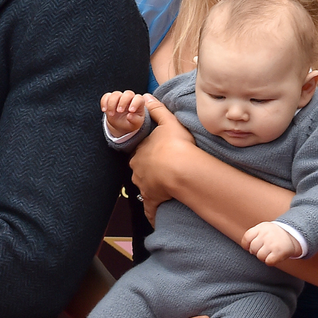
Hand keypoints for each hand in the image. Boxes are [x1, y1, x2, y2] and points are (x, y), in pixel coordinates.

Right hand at [101, 90, 145, 137]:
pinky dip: (104, 102)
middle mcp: (130, 98)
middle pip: (127, 94)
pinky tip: (104, 110)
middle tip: (119, 111)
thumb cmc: (131, 122)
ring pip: (116, 94)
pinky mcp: (110, 99)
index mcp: (138, 103)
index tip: (131, 111)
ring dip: (112, 103)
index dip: (135, 103)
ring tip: (111, 114)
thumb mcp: (136, 124)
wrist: (121, 124)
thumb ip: (135, 120)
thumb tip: (130, 116)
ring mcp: (120, 97)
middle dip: (122, 102)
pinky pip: (106, 96)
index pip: (139, 98)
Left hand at [129, 95, 194, 225]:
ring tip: (161, 192)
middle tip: (159, 173)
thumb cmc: (175, 144)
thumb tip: (146, 96)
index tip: (155, 156)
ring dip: (150, 190)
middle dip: (147, 172)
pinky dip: (151, 215)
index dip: (148, 154)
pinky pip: (150, 209)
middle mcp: (138, 169)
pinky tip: (153, 221)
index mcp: (140, 152)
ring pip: (144, 188)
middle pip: (140, 171)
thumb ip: (157, 109)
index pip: (140, 153)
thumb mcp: (168, 122)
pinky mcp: (152, 199)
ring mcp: (144, 185)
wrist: (180, 168)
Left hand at [242, 222, 301, 265]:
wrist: (293, 235)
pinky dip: (270, 261)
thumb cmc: (274, 234)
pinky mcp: (279, 252)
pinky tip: (274, 256)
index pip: (247, 237)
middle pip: (253, 248)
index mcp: (261, 228)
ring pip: (260, 256)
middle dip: (256, 251)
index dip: (246, 245)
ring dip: (264, 257)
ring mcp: (272, 243)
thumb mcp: (263, 229)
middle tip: (264, 250)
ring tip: (269, 253)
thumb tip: (247, 248)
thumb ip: (254, 235)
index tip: (250, 247)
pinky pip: (268, 261)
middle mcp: (266, 234)